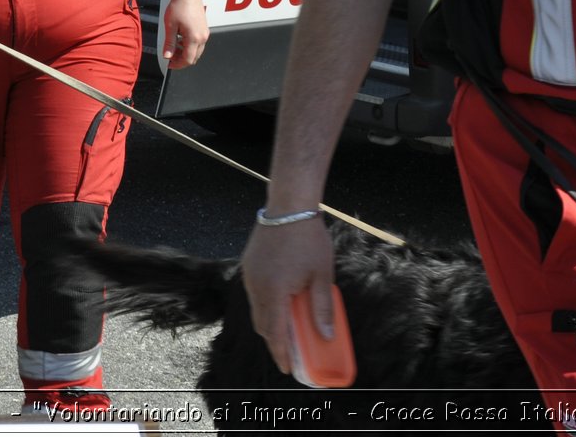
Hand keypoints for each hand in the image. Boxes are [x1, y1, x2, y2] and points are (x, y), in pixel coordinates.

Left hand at [161, 0, 208, 69]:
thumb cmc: (179, 6)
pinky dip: (190, 46)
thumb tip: (167, 56)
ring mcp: (205, 33)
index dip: (178, 64)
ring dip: (186, 52)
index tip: (169, 64)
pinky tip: (180, 39)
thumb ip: (169, 43)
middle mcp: (202, 37)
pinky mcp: (204, 29)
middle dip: (182, 60)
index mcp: (194, 38)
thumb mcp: (170, 26)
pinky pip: (199, 43)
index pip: (188, 60)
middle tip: (170, 56)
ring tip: (174, 47)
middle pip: (194, 57)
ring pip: (197, 51)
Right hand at [240, 217, 334, 376]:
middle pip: (262, 325)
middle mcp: (256, 287)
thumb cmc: (308, 239)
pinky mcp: (249, 266)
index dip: (281, 353)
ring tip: (285, 333)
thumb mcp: (321, 275)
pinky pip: (255, 294)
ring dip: (269, 324)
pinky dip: (265, 307)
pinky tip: (278, 306)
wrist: (288, 206)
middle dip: (274, 342)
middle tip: (288, 354)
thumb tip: (327, 335)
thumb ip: (322, 307)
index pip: (275, 333)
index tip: (287, 368)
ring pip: (256, 310)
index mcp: (274, 292)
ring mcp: (250, 276)